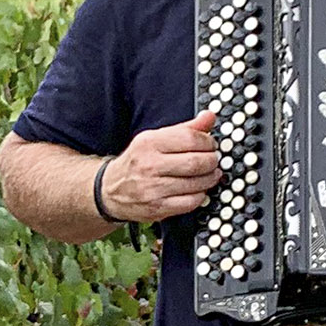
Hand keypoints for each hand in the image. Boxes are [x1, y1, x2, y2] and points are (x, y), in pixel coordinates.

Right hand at [101, 110, 221, 222]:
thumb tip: (209, 116)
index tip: (211, 144)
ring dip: (210, 179)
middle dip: (212, 161)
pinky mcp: (158, 208)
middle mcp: (149, 165)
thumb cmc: (137, 162)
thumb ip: (184, 129)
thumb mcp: (156, 138)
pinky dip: (200, 195)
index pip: (189, 138)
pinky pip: (190, 202)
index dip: (208, 141)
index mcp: (149, 143)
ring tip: (211, 174)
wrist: (111, 190)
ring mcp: (153, 189)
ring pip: (196, 183)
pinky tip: (199, 189)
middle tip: (214, 160)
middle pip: (195, 162)